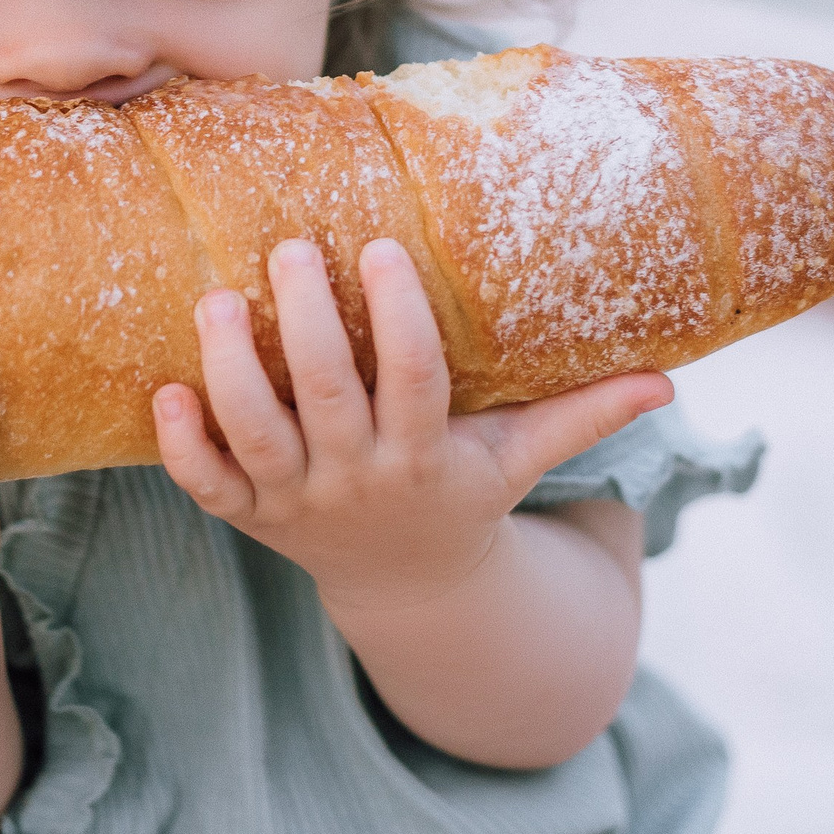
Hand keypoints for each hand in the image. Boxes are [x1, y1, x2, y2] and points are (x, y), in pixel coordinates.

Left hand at [153, 238, 673, 613]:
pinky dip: (179, 446)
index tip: (385, 248)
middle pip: (326, 397)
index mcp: (424, 458)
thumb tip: (671, 381)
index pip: (414, 382)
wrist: (408, 585)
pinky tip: (162, 390)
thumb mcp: (522, 459)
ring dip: (230, 371)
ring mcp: (294, 501)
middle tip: (291, 247)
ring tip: (216, 300)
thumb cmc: (465, 492)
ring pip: (254, 435)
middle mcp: (355, 479)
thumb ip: (587, 416)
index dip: (398, 319)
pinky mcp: (247, 514)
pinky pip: (205, 487)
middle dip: (307, 323)